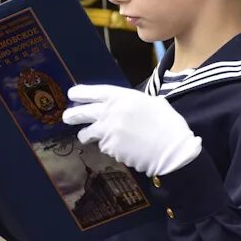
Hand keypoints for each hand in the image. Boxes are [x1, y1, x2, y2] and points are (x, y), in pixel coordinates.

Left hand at [62, 84, 201, 176]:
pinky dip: (108, 147)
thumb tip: (123, 106)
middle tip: (67, 117)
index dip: (80, 93)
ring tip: (87, 136)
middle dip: (72, 115)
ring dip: (87, 135)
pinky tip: (120, 147)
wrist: (173, 149)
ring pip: (88, 133)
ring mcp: (109, 132)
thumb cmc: (167, 124)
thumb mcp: (151, 103)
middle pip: (82, 113)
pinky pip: (104, 146)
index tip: (72, 94)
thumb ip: (131, 103)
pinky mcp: (111, 149)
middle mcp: (111, 112)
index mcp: (121, 97)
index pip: (93, 92)